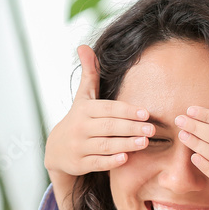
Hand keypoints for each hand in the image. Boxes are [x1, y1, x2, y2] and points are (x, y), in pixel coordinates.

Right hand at [44, 45, 152, 209]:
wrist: (56, 149)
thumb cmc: (79, 119)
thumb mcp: (82, 97)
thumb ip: (88, 74)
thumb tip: (83, 46)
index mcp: (84, 110)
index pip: (108, 109)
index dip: (127, 111)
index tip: (146, 113)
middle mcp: (80, 127)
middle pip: (108, 126)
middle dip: (131, 127)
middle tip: (152, 129)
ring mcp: (78, 146)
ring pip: (104, 145)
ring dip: (125, 144)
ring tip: (145, 142)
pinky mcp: (78, 164)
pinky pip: (96, 162)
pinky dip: (110, 161)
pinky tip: (126, 158)